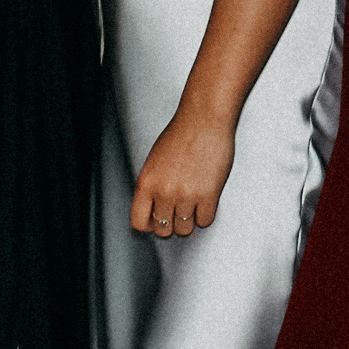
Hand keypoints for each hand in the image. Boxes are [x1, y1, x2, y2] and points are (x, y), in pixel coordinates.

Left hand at [131, 109, 235, 238]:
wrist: (204, 119)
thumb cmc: (181, 133)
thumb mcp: (155, 161)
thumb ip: (152, 186)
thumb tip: (154, 207)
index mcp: (146, 182)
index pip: (139, 222)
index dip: (149, 225)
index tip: (155, 222)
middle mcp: (164, 191)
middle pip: (163, 229)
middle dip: (171, 223)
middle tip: (178, 212)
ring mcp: (186, 195)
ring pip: (185, 229)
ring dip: (189, 220)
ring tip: (192, 204)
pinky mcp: (208, 195)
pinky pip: (204, 221)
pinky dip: (205, 214)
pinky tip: (205, 201)